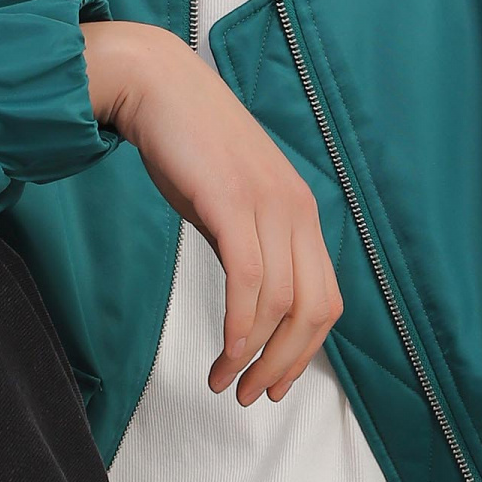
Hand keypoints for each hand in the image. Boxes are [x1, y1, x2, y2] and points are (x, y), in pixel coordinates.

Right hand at [83, 20, 343, 404]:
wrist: (156, 85)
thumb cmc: (186, 147)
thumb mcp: (230, 204)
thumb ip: (247, 246)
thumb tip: (247, 301)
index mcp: (302, 214)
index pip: (325, 300)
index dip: (304, 351)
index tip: (273, 382)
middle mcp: (297, 210)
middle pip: (314, 310)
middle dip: (284, 364)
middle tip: (252, 395)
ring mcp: (269, 204)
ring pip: (282, 302)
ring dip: (253, 354)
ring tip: (225, 381)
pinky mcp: (233, 201)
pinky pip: (250, 280)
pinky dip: (240, 325)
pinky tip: (225, 350)